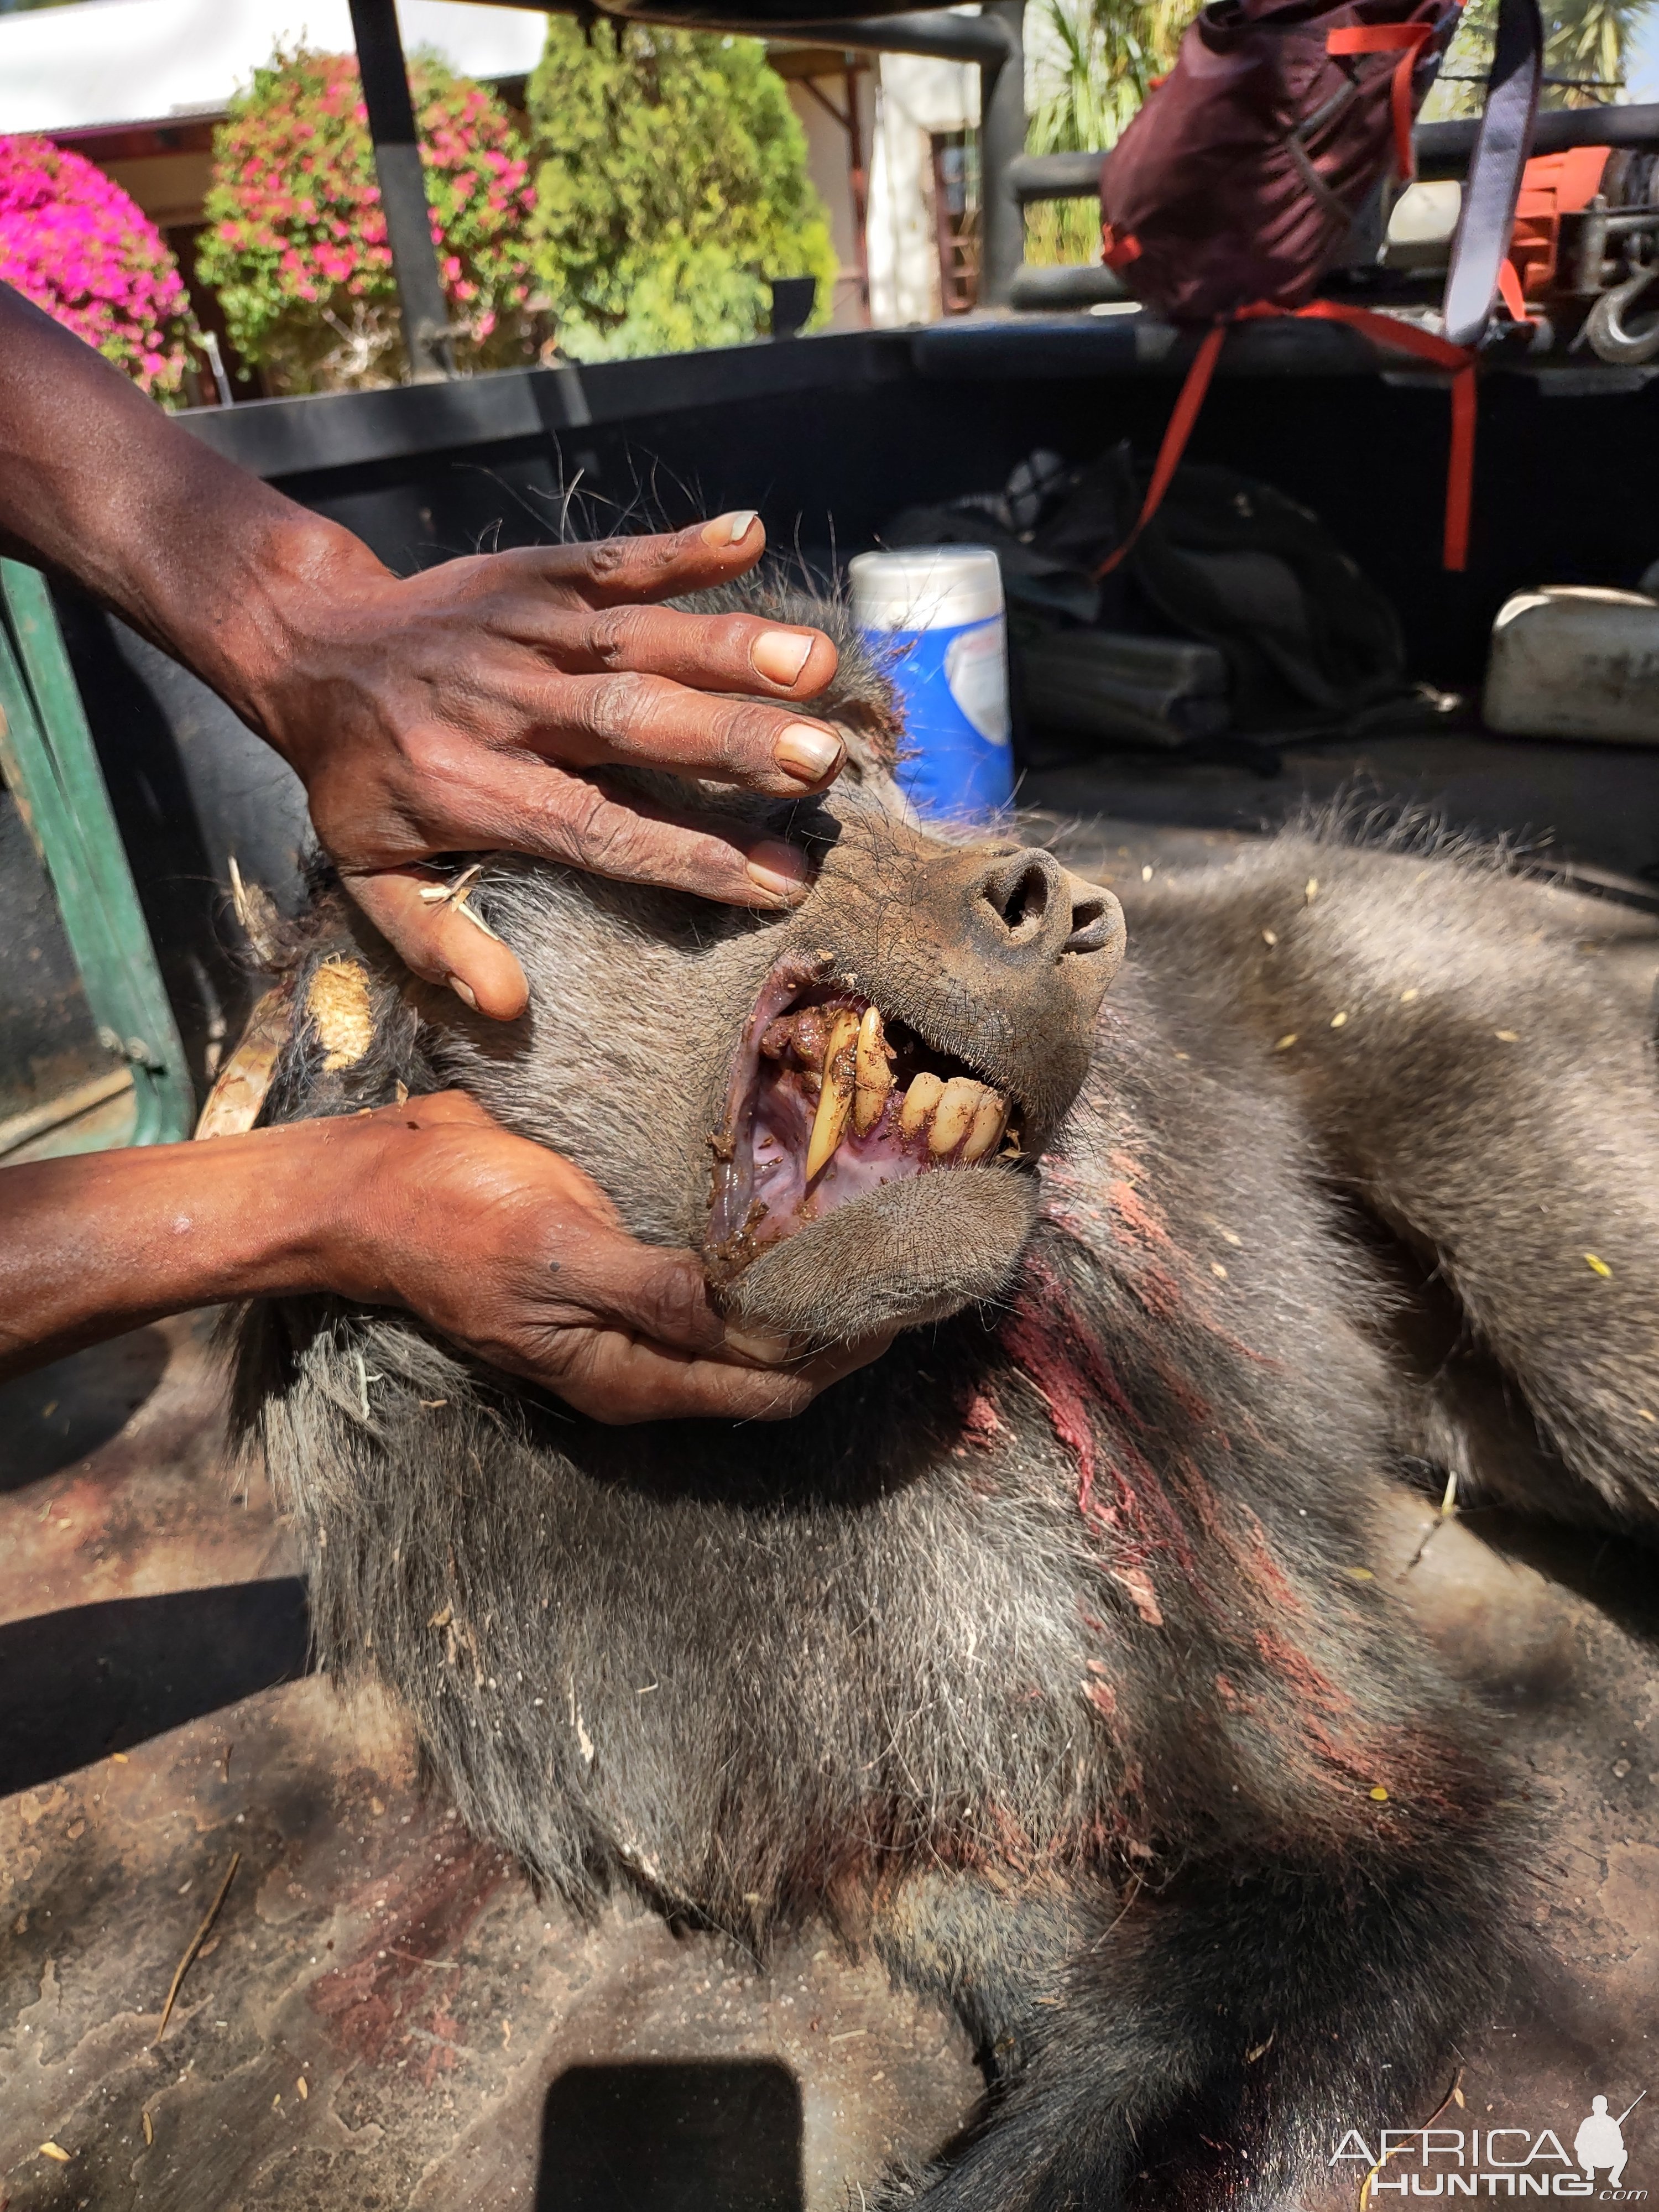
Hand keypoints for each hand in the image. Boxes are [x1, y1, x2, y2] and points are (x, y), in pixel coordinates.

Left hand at [235, 512, 843, 1018]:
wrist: (306, 644)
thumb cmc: (359, 777)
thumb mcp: (370, 873)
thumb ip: (433, 941)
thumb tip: (508, 1006)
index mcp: (470, 791)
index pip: (598, 831)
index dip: (691, 856)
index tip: (781, 880)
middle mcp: (504, 710)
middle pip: (628, 726)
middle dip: (730, 743)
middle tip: (821, 764)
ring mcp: (522, 636)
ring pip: (633, 640)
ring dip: (725, 647)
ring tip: (813, 665)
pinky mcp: (530, 576)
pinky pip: (609, 561)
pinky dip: (676, 547)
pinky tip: (747, 535)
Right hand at [334, 1093, 888, 1421]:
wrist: (371, 1189)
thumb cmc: (453, 1217)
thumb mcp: (555, 1250)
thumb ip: (650, 1291)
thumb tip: (743, 1321)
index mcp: (628, 1376)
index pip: (770, 1387)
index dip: (841, 1354)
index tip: (907, 1303)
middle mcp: (637, 1360)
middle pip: (768, 1367)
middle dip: (837, 1328)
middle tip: (910, 1266)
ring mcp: (626, 1316)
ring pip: (743, 1326)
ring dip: (801, 1295)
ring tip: (872, 1241)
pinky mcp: (617, 1268)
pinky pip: (708, 1282)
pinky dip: (756, 1263)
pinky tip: (793, 1220)